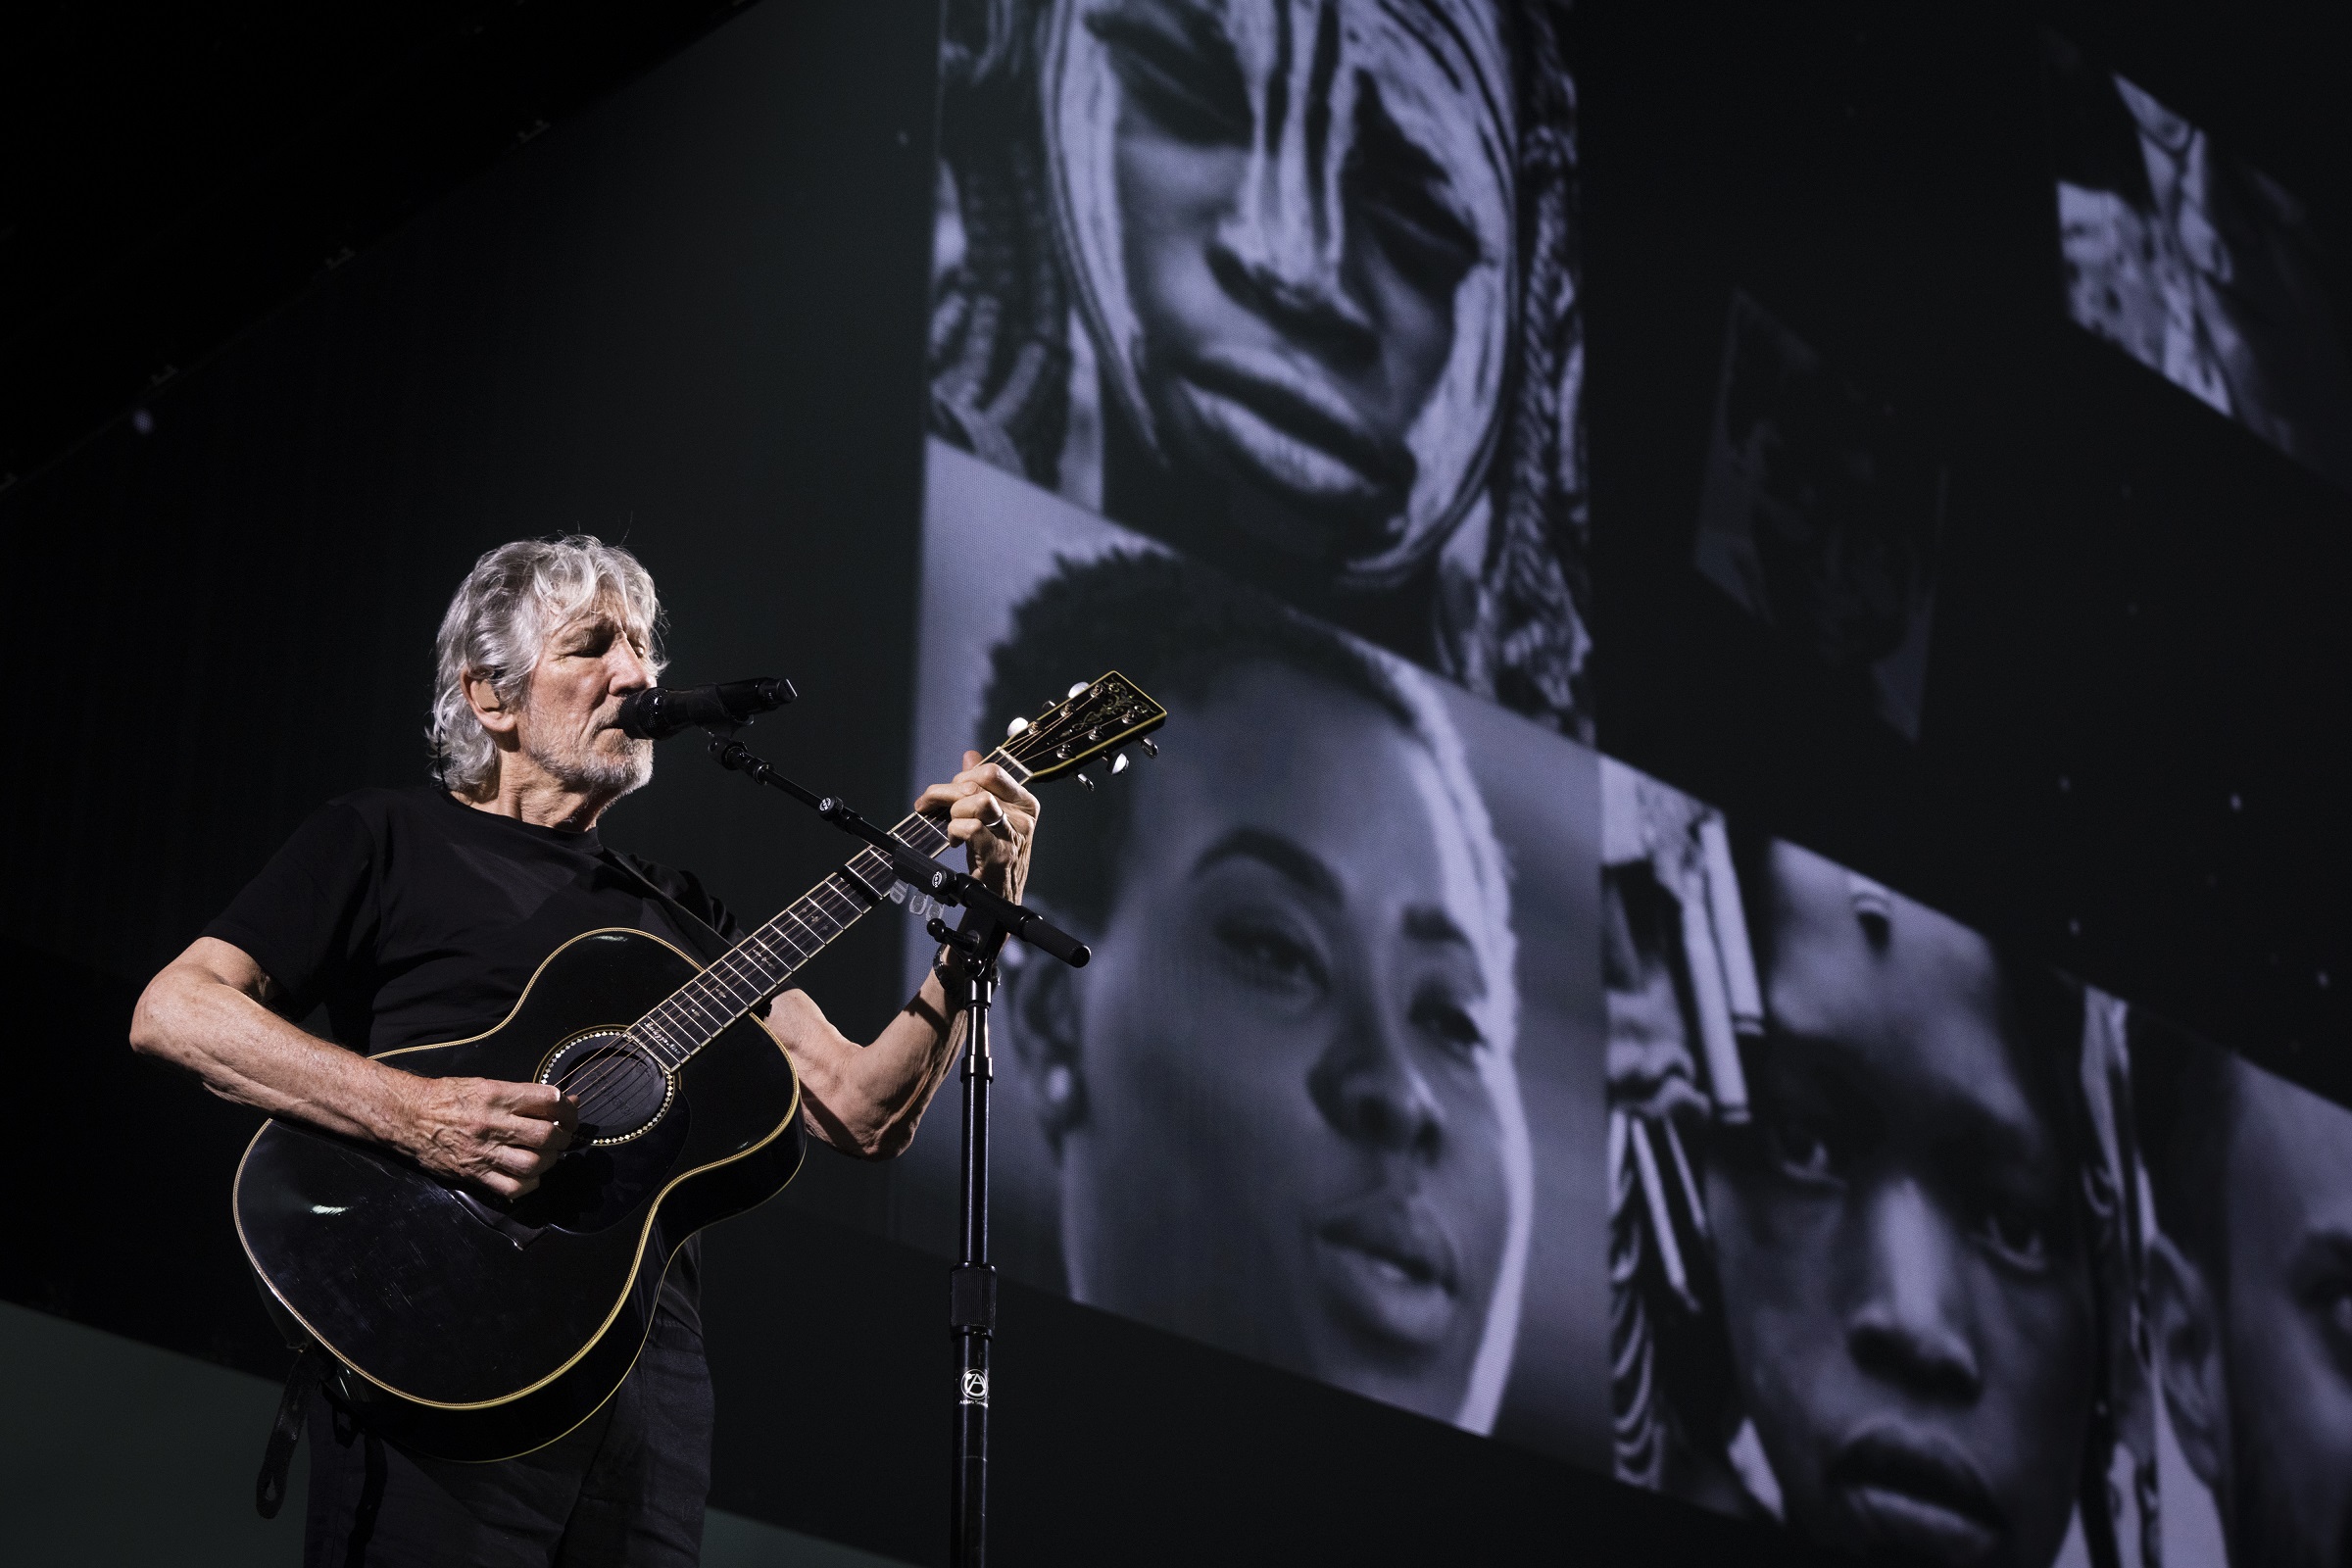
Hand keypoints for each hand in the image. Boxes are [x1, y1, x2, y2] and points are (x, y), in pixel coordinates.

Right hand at [394, 1076, 577, 1197]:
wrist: (408, 1116)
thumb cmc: (448, 1096)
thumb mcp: (486, 1084)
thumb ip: (523, 1095)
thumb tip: (561, 1101)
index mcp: (497, 1096)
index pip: (548, 1101)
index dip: (567, 1109)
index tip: (569, 1113)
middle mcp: (492, 1123)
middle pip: (546, 1135)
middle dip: (563, 1137)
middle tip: (562, 1136)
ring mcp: (483, 1151)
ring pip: (533, 1164)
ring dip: (549, 1161)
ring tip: (547, 1155)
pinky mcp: (473, 1174)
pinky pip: (512, 1187)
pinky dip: (529, 1183)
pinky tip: (530, 1175)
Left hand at [914, 751, 1039, 904]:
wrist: (1001, 897)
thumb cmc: (996, 856)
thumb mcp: (994, 816)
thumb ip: (983, 785)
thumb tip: (970, 755)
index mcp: (1025, 802)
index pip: (991, 771)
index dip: (962, 776)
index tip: (947, 790)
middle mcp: (1023, 816)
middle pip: (978, 785)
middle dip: (945, 792)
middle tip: (930, 805)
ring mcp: (1013, 835)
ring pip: (976, 802)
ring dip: (953, 812)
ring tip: (951, 825)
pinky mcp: (999, 854)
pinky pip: (971, 828)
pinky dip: (955, 831)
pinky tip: (955, 841)